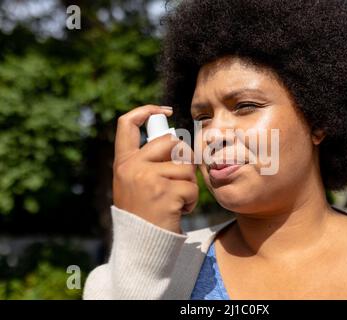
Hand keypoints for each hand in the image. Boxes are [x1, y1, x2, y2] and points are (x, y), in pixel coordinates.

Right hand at [113, 105, 197, 233]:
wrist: (141, 246)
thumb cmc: (144, 214)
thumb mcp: (136, 185)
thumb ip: (148, 162)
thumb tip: (176, 138)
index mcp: (123, 163)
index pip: (127, 124)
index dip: (146, 110)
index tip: (165, 110)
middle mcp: (132, 167)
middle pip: (171, 141)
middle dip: (183, 158)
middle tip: (179, 178)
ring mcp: (147, 179)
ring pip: (185, 167)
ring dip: (188, 185)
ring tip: (175, 201)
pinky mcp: (165, 192)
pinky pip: (191, 187)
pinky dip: (191, 201)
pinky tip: (177, 211)